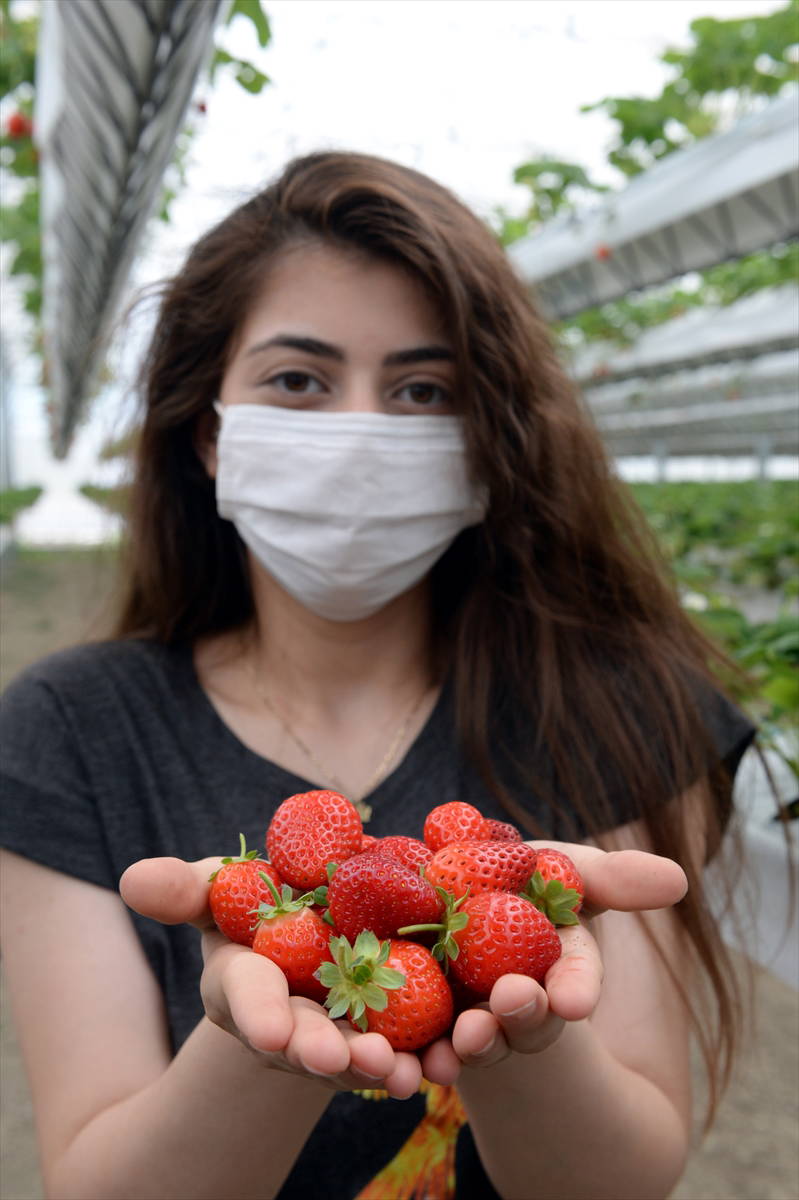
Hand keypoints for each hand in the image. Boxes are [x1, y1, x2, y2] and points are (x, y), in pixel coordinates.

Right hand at [119, 856, 423, 1098]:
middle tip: (349, 1060)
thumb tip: (132, 879)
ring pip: (355, 1054)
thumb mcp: (218, 889)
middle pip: (304, 1038)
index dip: (260, 1015)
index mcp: (243, 981)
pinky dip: (421, 1060)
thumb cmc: (252, 901)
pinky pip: (404, 1048)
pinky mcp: (384, 1028)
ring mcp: (334, 1030)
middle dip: (323, 1052)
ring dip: (376, 1066)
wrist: (314, 918)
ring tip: (402, 1074)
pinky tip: (439, 1068)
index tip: (274, 1035)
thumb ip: (184, 890)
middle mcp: (287, 1018)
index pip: (247, 998)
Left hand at [417, 842, 687, 1082]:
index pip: (573, 979)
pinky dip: (403, 1058)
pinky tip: (394, 1061)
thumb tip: (678, 878)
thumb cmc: (516, 881)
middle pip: (521, 1015)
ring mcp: (464, 1019)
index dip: (576, 988)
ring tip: (462, 1042)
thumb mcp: (560, 870)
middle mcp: (512, 1000)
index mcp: (552, 965)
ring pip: (470, 1042)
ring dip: (469, 1047)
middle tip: (512, 1002)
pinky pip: (409, 1047)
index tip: (573, 1000)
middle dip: (521, 1015)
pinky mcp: (410, 1026)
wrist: (435, 894)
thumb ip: (610, 878)